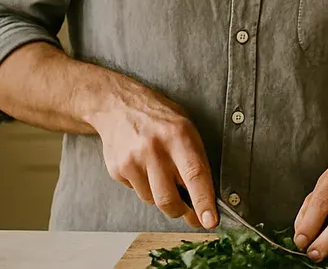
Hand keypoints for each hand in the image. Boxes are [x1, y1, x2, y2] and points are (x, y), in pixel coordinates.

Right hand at [88, 77, 216, 229]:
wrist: (118, 106)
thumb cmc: (159, 119)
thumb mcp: (186, 129)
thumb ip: (196, 160)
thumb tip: (206, 197)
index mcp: (179, 136)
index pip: (195, 175)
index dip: (204, 202)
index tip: (210, 221)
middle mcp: (155, 149)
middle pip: (169, 199)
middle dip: (182, 211)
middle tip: (191, 212)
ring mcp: (133, 160)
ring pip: (153, 200)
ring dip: (162, 196)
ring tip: (162, 172)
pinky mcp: (118, 169)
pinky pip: (137, 192)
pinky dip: (145, 186)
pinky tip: (144, 166)